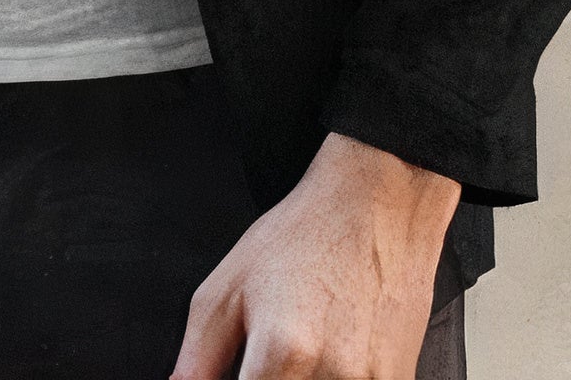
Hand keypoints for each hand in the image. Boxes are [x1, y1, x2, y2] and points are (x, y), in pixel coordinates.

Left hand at [167, 131, 461, 379]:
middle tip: (261, 358)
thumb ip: (196, 359)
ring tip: (300, 348)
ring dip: (300, 377)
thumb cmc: (303, 238)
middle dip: (264, 379)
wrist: (375, 207)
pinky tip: (330, 351)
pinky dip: (330, 377)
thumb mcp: (227, 287)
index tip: (239, 369)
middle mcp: (330, 375)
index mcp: (281, 352)